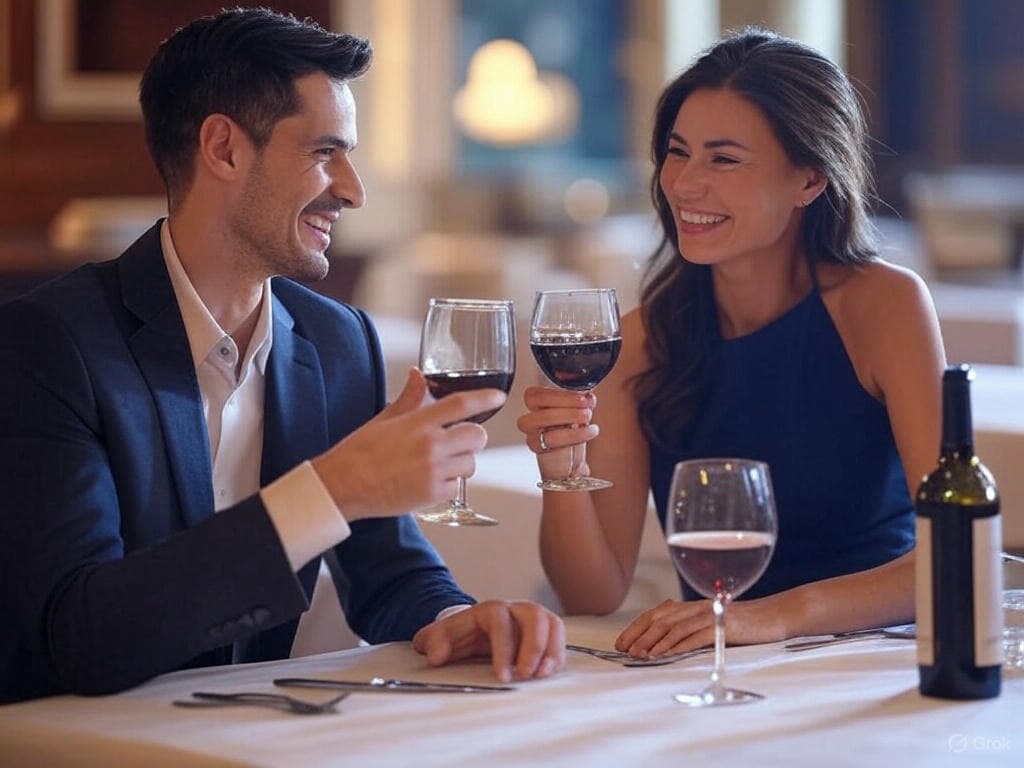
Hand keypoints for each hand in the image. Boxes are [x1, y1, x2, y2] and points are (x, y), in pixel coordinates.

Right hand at [312, 368, 504, 520]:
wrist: (343, 485)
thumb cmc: (359, 451)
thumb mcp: (385, 419)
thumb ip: (410, 398)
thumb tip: (419, 376)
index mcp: (419, 423)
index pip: (461, 404)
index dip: (485, 398)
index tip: (499, 397)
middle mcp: (431, 446)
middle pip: (477, 436)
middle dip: (473, 437)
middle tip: (460, 441)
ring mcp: (433, 471)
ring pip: (471, 463)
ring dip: (462, 462)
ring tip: (441, 464)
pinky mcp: (431, 495)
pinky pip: (457, 487)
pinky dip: (449, 485)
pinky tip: (431, 481)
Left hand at [412, 600, 565, 682]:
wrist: (472, 630)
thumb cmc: (458, 635)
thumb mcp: (439, 636)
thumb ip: (433, 642)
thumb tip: (435, 655)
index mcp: (489, 610)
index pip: (501, 622)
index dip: (503, 649)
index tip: (501, 676)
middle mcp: (514, 609)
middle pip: (534, 616)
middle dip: (533, 647)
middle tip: (525, 674)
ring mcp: (532, 618)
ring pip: (551, 623)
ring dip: (551, 649)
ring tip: (543, 674)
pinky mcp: (544, 631)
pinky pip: (558, 636)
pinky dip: (557, 654)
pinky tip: (548, 673)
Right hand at [516, 386, 597, 479]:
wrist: (569, 465)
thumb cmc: (572, 436)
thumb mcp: (577, 414)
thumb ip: (579, 401)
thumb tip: (588, 393)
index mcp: (538, 406)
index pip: (535, 392)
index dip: (558, 392)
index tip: (582, 395)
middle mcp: (531, 417)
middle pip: (534, 400)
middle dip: (563, 399)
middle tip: (585, 404)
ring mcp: (532, 432)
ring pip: (541, 418)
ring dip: (569, 414)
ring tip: (587, 416)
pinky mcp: (538, 447)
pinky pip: (551, 439)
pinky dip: (575, 433)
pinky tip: (590, 431)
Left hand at [614, 598, 787, 657]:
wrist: (774, 617)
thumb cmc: (743, 625)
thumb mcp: (712, 625)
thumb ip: (690, 630)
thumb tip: (663, 646)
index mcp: (692, 606)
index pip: (656, 614)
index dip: (636, 627)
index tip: (621, 642)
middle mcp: (697, 607)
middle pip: (660, 618)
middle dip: (639, 635)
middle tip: (625, 650)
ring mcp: (709, 615)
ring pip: (674, 626)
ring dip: (654, 642)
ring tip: (640, 655)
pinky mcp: (722, 626)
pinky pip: (696, 636)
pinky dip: (678, 645)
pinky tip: (667, 655)